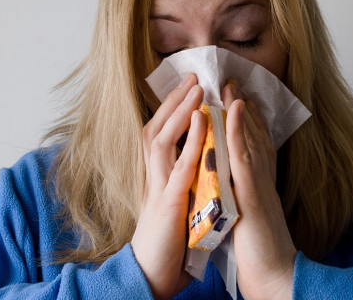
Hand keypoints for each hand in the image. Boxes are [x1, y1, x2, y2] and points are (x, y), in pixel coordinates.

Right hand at [132, 73, 205, 299]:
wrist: (151, 276)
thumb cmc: (167, 244)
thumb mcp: (174, 205)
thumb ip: (182, 182)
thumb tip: (197, 163)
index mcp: (157, 177)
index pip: (160, 135)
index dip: (172, 111)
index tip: (188, 89)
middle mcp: (154, 177)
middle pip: (157, 129)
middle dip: (174, 101)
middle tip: (192, 75)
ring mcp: (159, 188)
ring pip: (162, 139)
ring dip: (179, 111)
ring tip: (196, 87)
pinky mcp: (169, 203)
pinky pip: (179, 165)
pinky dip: (190, 139)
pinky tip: (201, 119)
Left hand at [222, 79, 295, 299]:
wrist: (276, 278)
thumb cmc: (260, 253)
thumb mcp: (251, 216)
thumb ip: (244, 197)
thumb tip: (234, 188)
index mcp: (259, 185)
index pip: (253, 146)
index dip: (246, 122)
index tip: (237, 99)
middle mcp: (262, 179)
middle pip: (253, 136)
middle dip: (242, 108)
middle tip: (233, 81)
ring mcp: (258, 184)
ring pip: (248, 139)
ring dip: (239, 110)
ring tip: (230, 83)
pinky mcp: (252, 194)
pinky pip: (243, 156)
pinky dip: (239, 130)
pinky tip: (233, 109)